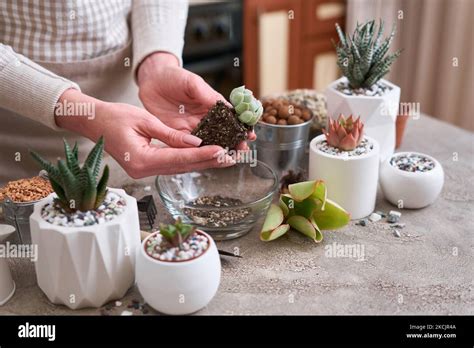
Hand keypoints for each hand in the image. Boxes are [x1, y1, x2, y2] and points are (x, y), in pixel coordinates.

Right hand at [55, 89, 234, 177]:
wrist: (94, 122)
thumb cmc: (115, 117)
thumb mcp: (145, 120)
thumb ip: (171, 134)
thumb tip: (196, 140)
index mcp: (142, 160)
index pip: (178, 158)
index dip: (201, 154)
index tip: (221, 150)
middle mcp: (144, 170)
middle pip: (182, 167)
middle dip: (207, 161)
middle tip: (231, 156)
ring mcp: (145, 171)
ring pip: (180, 167)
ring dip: (202, 163)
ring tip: (224, 158)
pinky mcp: (147, 167)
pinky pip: (173, 164)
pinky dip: (190, 160)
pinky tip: (206, 156)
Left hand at [137, 52, 254, 149]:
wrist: (152, 80)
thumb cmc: (174, 77)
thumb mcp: (192, 82)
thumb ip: (207, 94)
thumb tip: (227, 106)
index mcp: (212, 105)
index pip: (231, 119)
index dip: (241, 127)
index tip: (250, 134)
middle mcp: (204, 119)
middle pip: (222, 134)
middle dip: (234, 143)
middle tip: (242, 151)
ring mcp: (192, 128)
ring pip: (208, 143)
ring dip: (218, 151)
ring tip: (229, 158)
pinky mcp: (177, 134)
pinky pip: (188, 146)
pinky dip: (196, 153)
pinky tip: (205, 159)